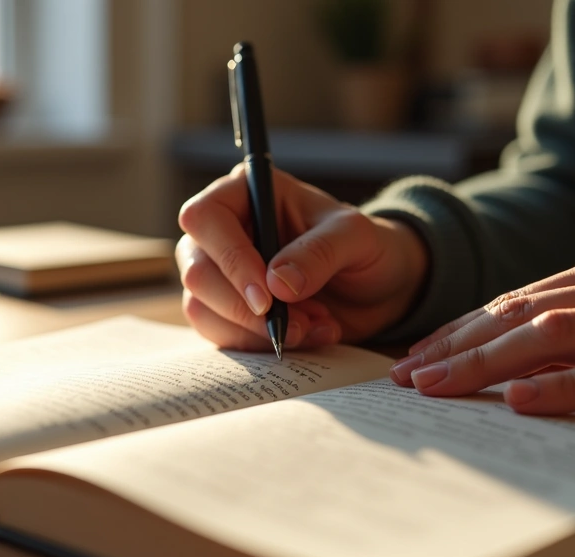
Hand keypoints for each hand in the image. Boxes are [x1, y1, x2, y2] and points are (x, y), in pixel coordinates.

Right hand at [177, 164, 426, 350]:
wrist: (378, 288)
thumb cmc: (365, 247)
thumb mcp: (356, 238)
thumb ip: (319, 252)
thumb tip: (277, 283)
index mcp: (244, 192)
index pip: (205, 218)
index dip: (230, 258)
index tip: (267, 297)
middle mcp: (222, 231)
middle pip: (197, 271)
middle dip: (247, 308)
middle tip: (299, 323)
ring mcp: (219, 273)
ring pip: (202, 309)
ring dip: (257, 330)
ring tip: (313, 326)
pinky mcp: (226, 311)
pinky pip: (221, 335)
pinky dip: (262, 345)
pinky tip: (306, 335)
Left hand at [389, 251, 574, 425]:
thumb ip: (568, 333)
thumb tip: (494, 366)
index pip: (512, 300)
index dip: (458, 330)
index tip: (414, 358)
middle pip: (520, 314)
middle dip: (457, 348)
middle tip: (408, 378)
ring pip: (554, 335)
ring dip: (489, 363)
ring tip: (441, 387)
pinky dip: (562, 387)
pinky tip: (520, 401)